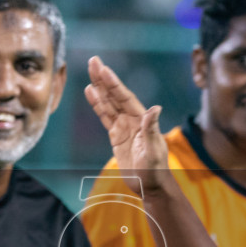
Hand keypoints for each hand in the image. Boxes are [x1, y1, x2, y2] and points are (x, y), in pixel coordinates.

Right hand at [84, 56, 175, 198]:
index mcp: (142, 119)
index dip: (113, 83)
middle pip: (115, 95)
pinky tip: (91, 93)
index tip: (103, 69)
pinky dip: (98, 105)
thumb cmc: (155, 169)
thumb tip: (156, 108)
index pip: (125, 97)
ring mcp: (124, 126)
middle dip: (104, 78)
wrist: (150, 185)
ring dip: (99, 88)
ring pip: (109, 103)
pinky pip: (105, 117)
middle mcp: (132, 119)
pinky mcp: (116, 136)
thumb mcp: (153, 150)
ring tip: (89, 72)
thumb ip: (151, 129)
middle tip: (93, 60)